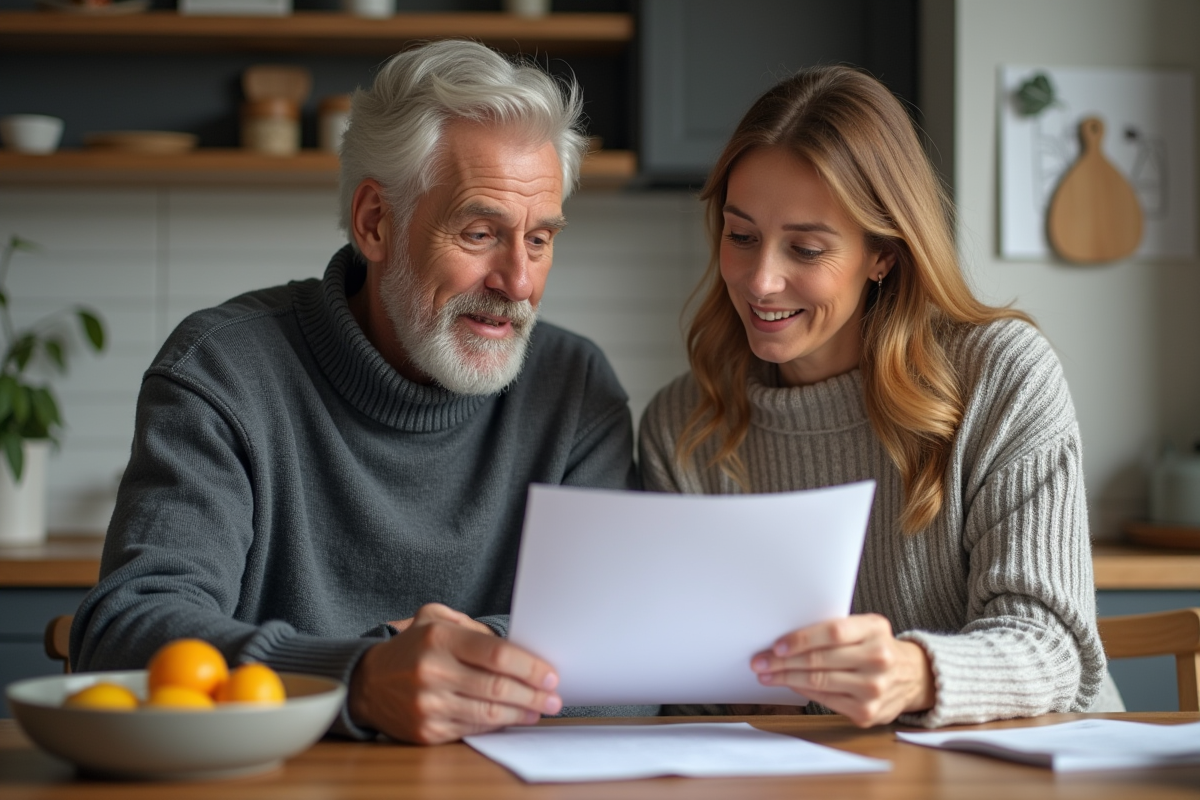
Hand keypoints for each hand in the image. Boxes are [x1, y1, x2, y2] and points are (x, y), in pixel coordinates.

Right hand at [349, 603, 562, 743]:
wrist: (366, 683)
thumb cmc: (411, 648)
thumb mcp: (434, 619)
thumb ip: (472, 626)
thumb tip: (512, 644)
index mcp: (439, 638)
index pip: (496, 654)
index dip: (529, 666)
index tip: (549, 673)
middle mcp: (433, 671)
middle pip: (497, 686)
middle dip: (533, 693)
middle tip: (554, 695)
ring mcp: (429, 705)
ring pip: (489, 712)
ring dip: (522, 712)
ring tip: (540, 708)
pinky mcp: (427, 731)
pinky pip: (473, 729)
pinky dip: (498, 725)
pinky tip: (512, 718)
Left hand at [750, 614, 934, 726]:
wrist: (912, 677)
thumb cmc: (877, 646)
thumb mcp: (866, 627)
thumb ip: (835, 628)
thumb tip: (787, 637)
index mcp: (875, 629)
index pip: (833, 633)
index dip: (801, 639)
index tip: (776, 645)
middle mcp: (879, 659)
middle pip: (820, 660)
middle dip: (783, 661)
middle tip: (760, 661)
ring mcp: (874, 689)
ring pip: (819, 682)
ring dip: (786, 678)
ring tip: (766, 674)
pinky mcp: (867, 712)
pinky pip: (825, 700)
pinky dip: (802, 691)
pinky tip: (789, 684)